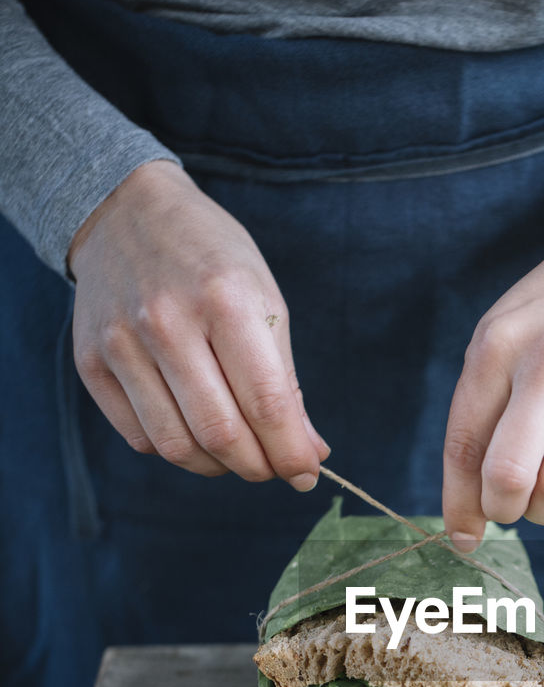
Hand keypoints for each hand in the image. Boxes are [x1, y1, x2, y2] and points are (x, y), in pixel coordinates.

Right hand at [68, 160, 328, 485]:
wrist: (124, 211)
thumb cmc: (210, 258)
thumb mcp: (263, 299)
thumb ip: (285, 380)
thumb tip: (309, 453)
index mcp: (225, 298)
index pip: (265, 402)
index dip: (290, 452)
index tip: (306, 474)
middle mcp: (166, 321)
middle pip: (220, 434)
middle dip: (258, 467)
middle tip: (273, 468)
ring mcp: (121, 343)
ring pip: (176, 446)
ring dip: (217, 467)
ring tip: (236, 454)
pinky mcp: (90, 362)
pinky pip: (141, 437)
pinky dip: (176, 449)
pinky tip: (194, 432)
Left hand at [442, 133, 543, 548]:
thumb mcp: (507, 333)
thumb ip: (485, 405)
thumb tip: (472, 496)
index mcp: (497, 346)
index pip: (465, 445)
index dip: (459, 503)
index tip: (461, 536)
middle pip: (509, 476)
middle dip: (501, 511)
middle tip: (506, 511)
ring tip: (543, 492)